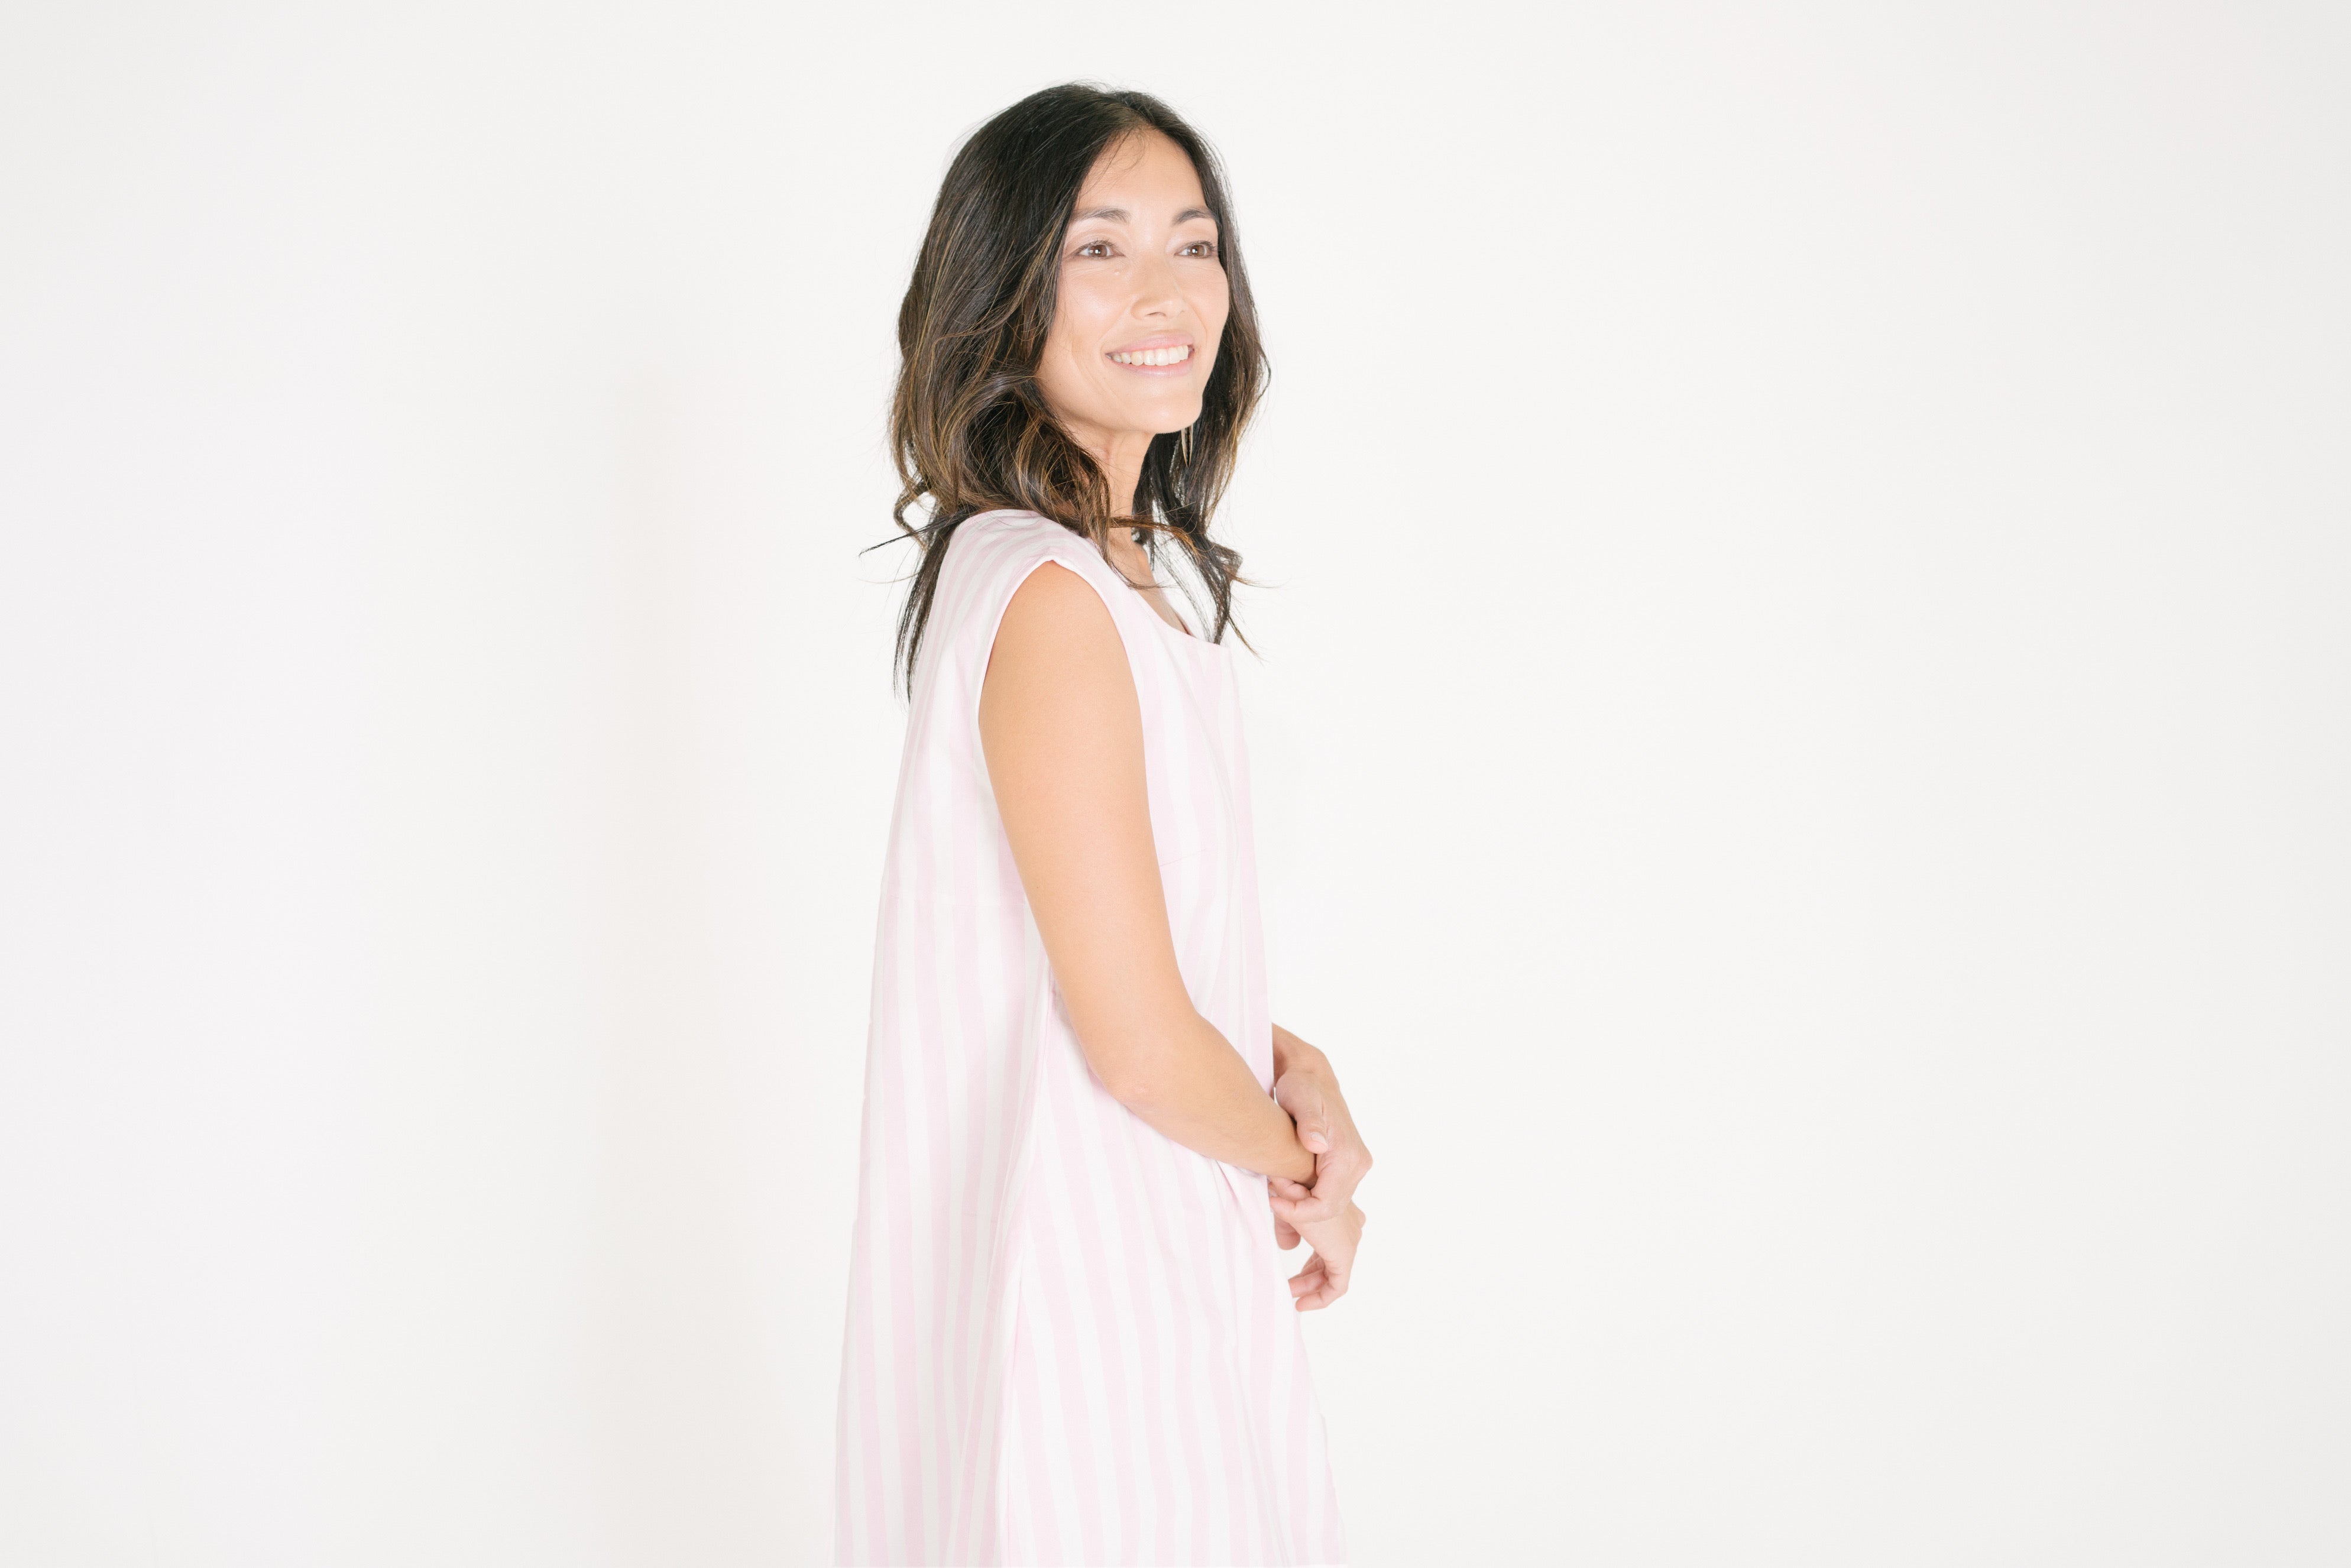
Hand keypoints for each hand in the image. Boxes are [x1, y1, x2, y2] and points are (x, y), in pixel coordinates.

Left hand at [1269, 1028, 1371, 1248]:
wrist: (1311, 1077)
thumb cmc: (1302, 1087)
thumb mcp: (1300, 1099)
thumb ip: (1309, 1122)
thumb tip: (1317, 1145)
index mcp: (1347, 1155)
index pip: (1327, 1204)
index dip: (1299, 1211)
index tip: (1272, 1200)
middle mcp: (1357, 1164)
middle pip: (1329, 1209)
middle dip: (1298, 1208)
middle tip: (1271, 1189)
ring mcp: (1354, 1166)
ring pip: (1328, 1204)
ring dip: (1301, 1202)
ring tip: (1276, 1183)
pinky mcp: (1346, 1166)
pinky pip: (1328, 1194)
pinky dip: (1307, 1196)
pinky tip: (1286, 1182)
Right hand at [1269, 1176, 1362, 1309]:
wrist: (1303, 1184)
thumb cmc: (1295, 1193)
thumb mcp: (1289, 1214)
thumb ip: (1288, 1231)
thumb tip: (1289, 1247)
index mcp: (1342, 1218)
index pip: (1328, 1249)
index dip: (1309, 1267)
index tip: (1293, 1277)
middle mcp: (1350, 1231)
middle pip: (1328, 1262)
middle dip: (1307, 1277)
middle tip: (1288, 1286)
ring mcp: (1350, 1242)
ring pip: (1331, 1273)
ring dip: (1311, 1285)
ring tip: (1291, 1292)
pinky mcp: (1344, 1255)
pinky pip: (1337, 1283)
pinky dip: (1321, 1296)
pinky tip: (1303, 1303)